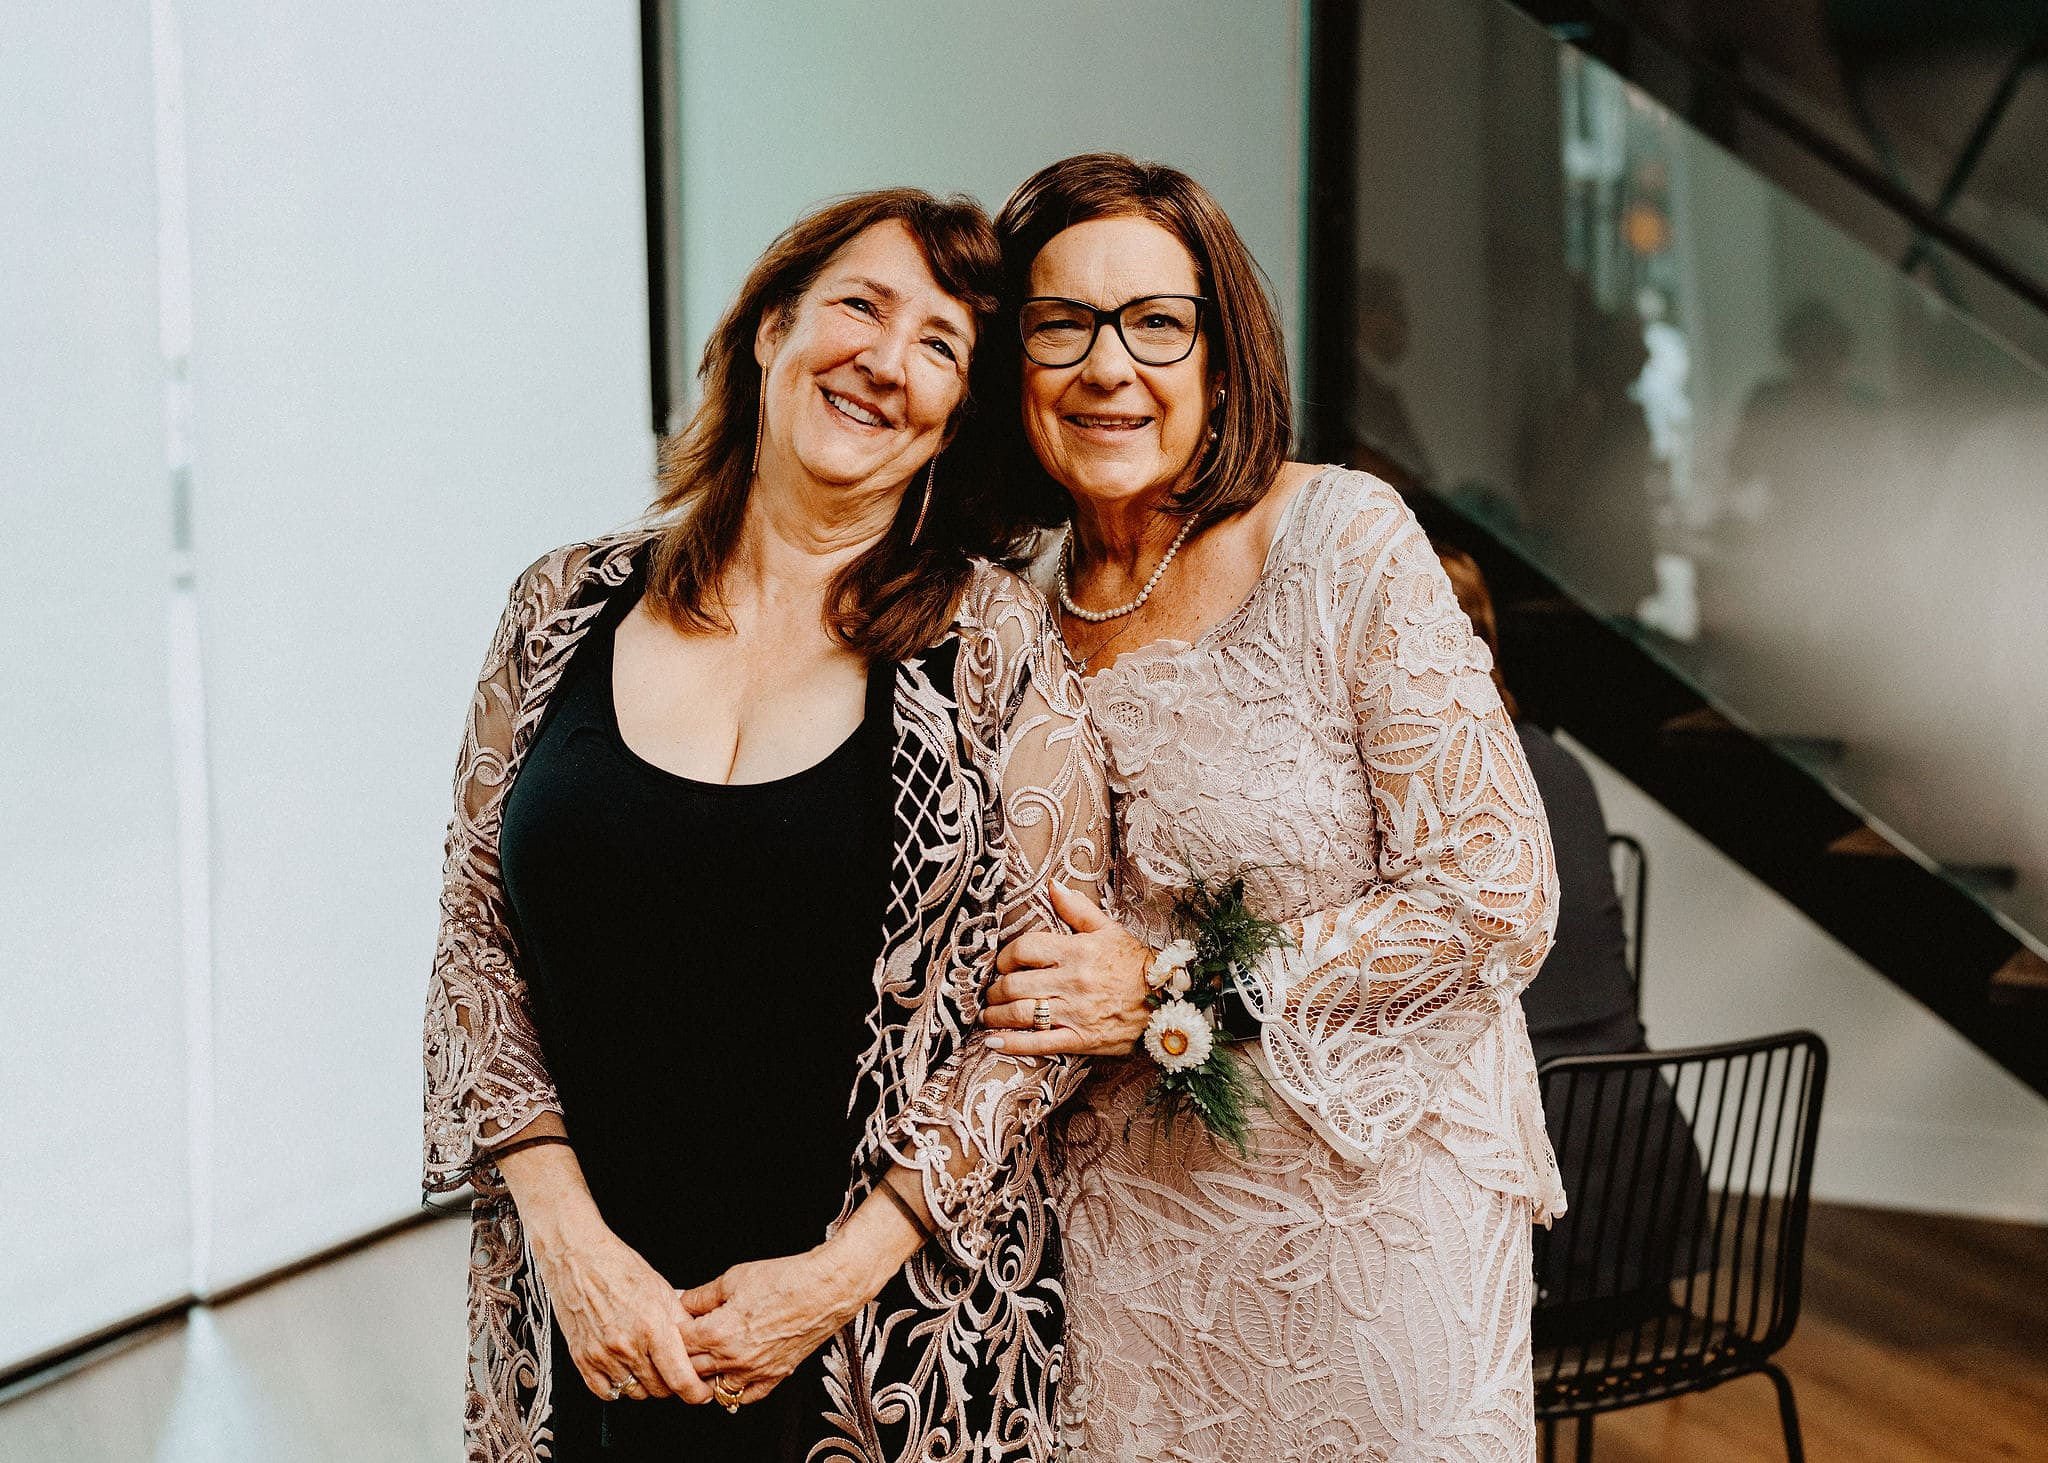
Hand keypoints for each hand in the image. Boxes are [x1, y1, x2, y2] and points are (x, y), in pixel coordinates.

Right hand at [528, 1218, 710, 1404]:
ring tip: (649, 1365)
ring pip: (635, 1393)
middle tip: (675, 1371)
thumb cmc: (619, 1267)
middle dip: (673, 1385)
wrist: (578, 1258)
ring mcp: (602, 1355)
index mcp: (652, 1326)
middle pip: (659, 1389)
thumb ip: (681, 1321)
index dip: (695, 1392)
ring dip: (647, 1385)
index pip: (679, 1378)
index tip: (700, 1392)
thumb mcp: (662, 1289)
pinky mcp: (582, 1359)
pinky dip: (619, 1388)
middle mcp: (627, 1345)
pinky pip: (606, 1393)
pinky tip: (625, 1370)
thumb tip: (698, 1343)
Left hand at [677, 1249, 862, 1405]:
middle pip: (690, 1368)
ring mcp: (753, 1372)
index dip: (674, 1329)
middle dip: (685, 1353)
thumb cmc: (784, 1279)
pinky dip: (733, 1389)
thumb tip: (683, 1302)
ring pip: (712, 1387)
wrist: (825, 1289)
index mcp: (718, 1332)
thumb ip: (703, 1295)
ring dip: (705, 1374)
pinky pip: (743, 1397)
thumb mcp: (734, 1278)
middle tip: (689, 1336)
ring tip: (707, 1355)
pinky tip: (731, 1372)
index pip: (678, 1343)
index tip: (677, 1320)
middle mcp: (733, 1358)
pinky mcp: (773, 1378)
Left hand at [982, 883, 1153, 1056]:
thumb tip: (1052, 885)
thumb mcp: (1109, 930)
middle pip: (1015, 984)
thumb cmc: (1135, 965)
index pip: (1024, 949)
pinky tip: (993, 1041)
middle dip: (995, 989)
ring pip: (1020, 1013)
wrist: (1165, 1003)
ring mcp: (1074, 1013)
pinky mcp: (1079, 1039)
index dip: (1005, 956)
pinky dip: (1012, 1043)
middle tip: (991, 991)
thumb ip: (1077, 909)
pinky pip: (1039, 1043)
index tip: (1002, 963)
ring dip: (996, 1014)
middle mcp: (1072, 982)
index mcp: (1076, 952)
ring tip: (989, 1014)